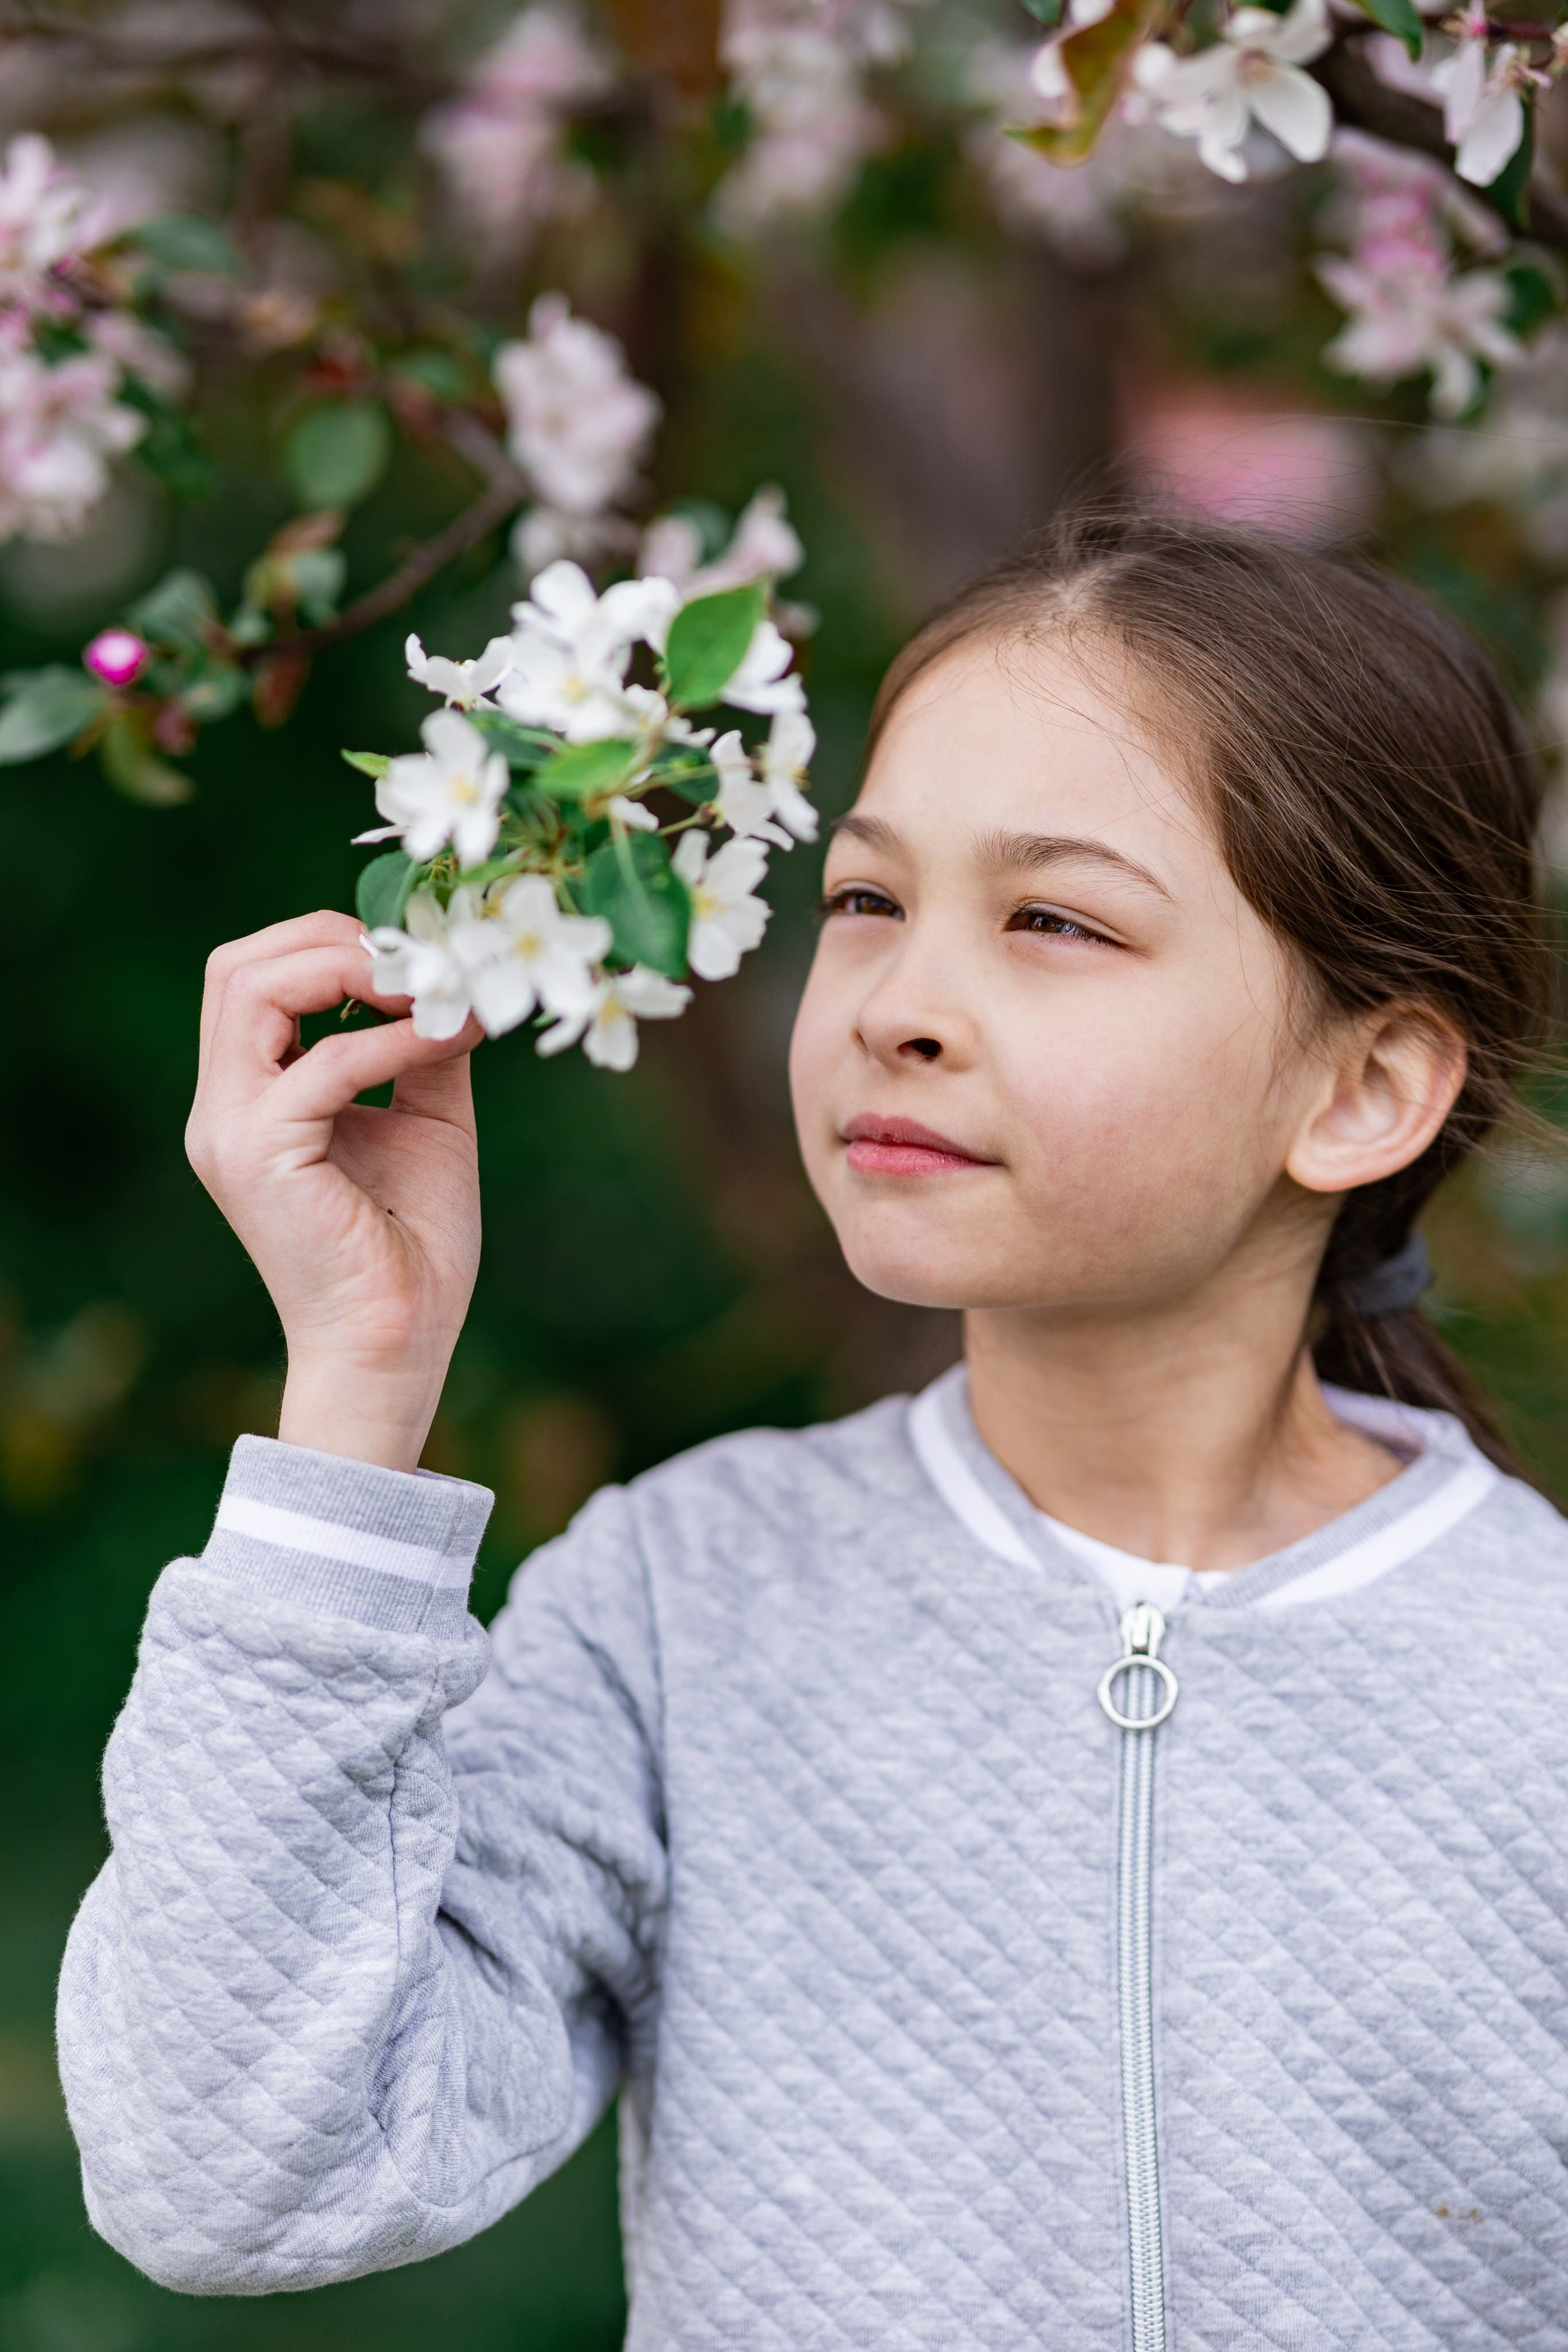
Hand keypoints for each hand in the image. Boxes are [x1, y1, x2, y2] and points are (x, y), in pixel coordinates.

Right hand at [186, 910, 481, 1471]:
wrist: (394, 1347)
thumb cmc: (409, 1248)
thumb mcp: (427, 1123)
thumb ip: (424, 1050)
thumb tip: (455, 982)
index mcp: (249, 1099)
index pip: (251, 977)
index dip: (328, 942)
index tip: (418, 955)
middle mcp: (222, 1109)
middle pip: (236, 967)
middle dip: (331, 940)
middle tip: (419, 957)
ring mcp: (231, 1132)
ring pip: (251, 991)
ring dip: (347, 969)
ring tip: (427, 985)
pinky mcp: (260, 1157)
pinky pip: (319, 1063)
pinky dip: (388, 1039)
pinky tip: (446, 1038)